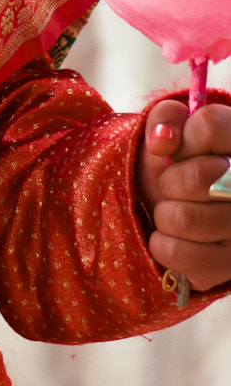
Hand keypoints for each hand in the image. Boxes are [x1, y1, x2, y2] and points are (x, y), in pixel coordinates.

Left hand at [137, 98, 230, 294]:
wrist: (185, 211)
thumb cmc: (180, 164)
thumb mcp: (173, 131)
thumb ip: (166, 118)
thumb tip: (162, 141)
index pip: (210, 126)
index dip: (183, 137)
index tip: (180, 150)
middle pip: (196, 177)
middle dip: (170, 180)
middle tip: (177, 186)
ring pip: (184, 218)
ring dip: (165, 213)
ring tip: (177, 211)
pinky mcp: (228, 267)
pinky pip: (176, 252)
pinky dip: (161, 243)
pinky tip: (175, 236)